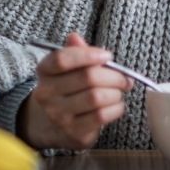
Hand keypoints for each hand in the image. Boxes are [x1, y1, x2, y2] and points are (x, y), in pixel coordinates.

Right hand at [17, 32, 131, 150]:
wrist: (49, 124)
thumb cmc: (67, 88)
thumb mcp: (67, 69)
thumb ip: (75, 52)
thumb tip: (75, 37)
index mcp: (44, 72)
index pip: (62, 59)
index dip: (88, 55)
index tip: (108, 56)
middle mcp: (46, 94)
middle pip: (88, 77)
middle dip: (114, 76)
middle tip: (124, 78)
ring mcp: (58, 115)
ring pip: (97, 97)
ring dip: (116, 93)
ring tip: (118, 92)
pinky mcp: (73, 132)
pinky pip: (102, 116)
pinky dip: (116, 108)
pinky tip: (115, 105)